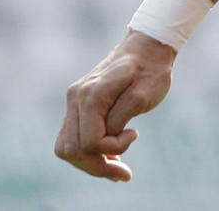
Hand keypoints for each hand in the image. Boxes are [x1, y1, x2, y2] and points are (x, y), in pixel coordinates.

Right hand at [55, 31, 175, 180]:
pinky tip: (108, 155)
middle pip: (72, 149)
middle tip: (123, 174)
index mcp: (91, 95)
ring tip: (116, 168)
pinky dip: (87, 150)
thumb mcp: (144, 94)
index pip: (89, 141)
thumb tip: (104, 140)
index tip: (135, 135)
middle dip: (97, 166)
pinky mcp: (78, 104)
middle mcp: (76, 98)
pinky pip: (73, 136)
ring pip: (67, 147)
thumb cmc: (151, 68)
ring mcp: (74, 101)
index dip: (111, 149)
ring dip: (90, 162)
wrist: (148, 45)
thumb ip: (120, 119)